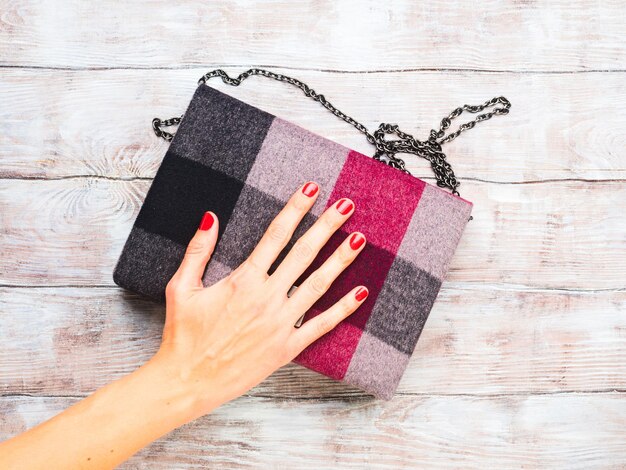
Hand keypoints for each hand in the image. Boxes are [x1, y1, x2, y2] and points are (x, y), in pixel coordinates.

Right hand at [151, 181, 367, 419]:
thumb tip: (211, 217)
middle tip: (347, 205)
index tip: (312, 190)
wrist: (188, 381)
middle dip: (327, 226)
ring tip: (360, 239)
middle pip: (304, 253)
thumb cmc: (183, 335)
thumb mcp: (181, 288)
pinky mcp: (288, 347)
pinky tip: (360, 292)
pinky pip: (321, 325)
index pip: (276, 235)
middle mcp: (267, 298)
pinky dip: (343, 309)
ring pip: (318, 284)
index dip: (296, 209)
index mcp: (244, 280)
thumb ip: (198, 251)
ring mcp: (281, 323)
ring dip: (340, 260)